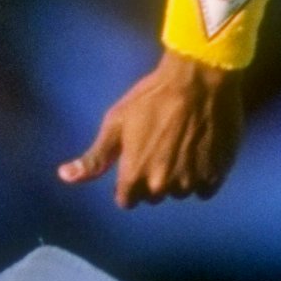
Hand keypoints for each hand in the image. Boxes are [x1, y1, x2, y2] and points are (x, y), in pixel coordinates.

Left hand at [57, 51, 244, 207]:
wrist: (200, 80)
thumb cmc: (153, 97)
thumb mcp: (116, 122)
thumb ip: (94, 157)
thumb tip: (64, 177)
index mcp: (134, 176)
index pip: (127, 200)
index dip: (129, 182)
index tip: (137, 159)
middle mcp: (162, 186)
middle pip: (153, 195)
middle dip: (154, 178)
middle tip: (160, 147)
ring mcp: (191, 182)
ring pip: (180, 192)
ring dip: (179, 177)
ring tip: (182, 146)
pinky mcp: (216, 176)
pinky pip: (204, 189)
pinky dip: (202, 176)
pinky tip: (200, 152)